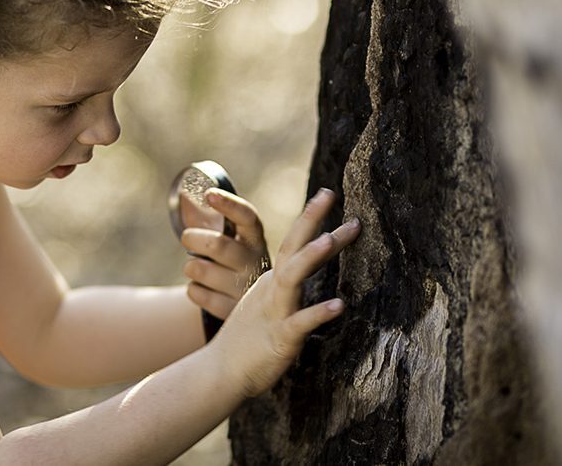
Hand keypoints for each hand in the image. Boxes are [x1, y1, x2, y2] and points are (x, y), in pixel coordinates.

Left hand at [180, 188, 270, 320]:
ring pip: (201, 270)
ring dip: (190, 266)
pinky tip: (204, 289)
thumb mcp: (233, 240)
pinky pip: (197, 294)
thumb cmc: (233, 261)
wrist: (250, 305)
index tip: (208, 194)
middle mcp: (256, 261)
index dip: (229, 205)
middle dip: (193, 238)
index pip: (247, 217)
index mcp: (255, 238)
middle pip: (217, 245)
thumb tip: (184, 195)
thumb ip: (213, 220)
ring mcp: (246, 289)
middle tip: (187, 238)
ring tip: (197, 267)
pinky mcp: (233, 310)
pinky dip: (193, 289)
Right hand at [209, 188, 358, 396]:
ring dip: (310, 257)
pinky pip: (301, 323)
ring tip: (330, 239)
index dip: (310, 217)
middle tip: (328, 193)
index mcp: (274, 280)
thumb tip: (298, 269)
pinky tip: (339, 305)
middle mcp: (274, 289)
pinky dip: (318, 313)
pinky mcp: (280, 337)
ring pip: (292, 278)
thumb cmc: (250, 338)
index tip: (327, 193)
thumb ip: (285, 286)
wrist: (222, 370)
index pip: (294, 242)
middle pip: (293, 248)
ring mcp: (276, 311)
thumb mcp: (269, 304)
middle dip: (310, 220)